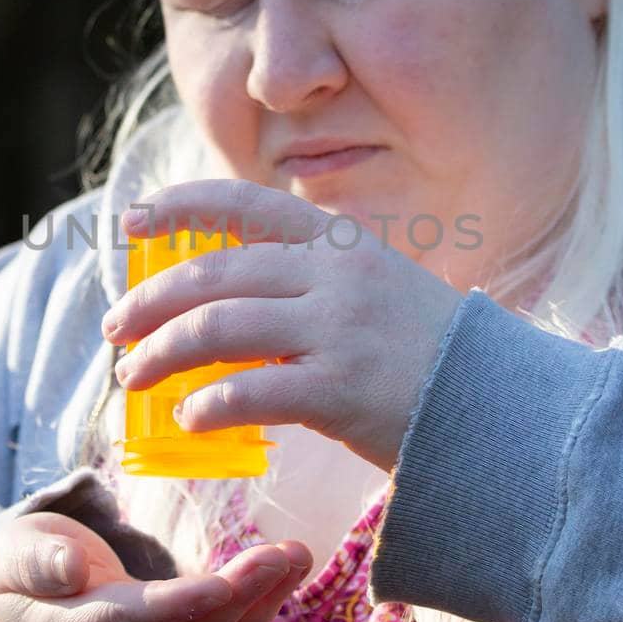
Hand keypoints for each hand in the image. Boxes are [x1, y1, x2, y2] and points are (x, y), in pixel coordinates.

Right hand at [0, 509, 311, 621]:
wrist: (26, 606)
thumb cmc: (24, 564)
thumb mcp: (14, 550)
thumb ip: (38, 559)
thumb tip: (71, 567)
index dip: (177, 607)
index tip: (223, 583)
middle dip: (238, 597)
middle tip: (284, 553)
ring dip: (259, 606)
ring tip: (296, 558)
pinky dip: (254, 618)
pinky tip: (282, 582)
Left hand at [102, 178, 464, 471]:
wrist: (505, 405)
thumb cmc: (433, 354)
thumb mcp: (379, 287)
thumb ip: (314, 281)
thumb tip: (233, 295)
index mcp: (341, 242)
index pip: (245, 204)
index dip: (181, 205)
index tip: (131, 219)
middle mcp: (335, 276)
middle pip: (214, 273)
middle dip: (151, 300)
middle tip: (117, 328)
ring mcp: (339, 331)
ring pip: (218, 329)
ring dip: (161, 353)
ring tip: (133, 376)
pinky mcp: (342, 391)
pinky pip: (251, 392)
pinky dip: (207, 405)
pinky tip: (190, 418)